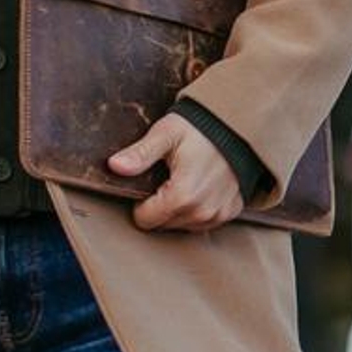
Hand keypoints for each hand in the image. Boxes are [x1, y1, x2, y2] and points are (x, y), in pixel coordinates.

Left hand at [110, 112, 246, 232]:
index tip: (149, 181)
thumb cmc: (200, 128)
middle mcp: (202, 212)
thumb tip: (115, 166)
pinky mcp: (229, 212)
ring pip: (181, 225)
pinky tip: (199, 187)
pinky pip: (203, 222)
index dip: (140, 201)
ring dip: (178, 209)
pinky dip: (197, 208)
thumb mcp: (166, 134)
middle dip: (159, 205)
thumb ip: (140, 153)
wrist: (236, 126)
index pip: (144, 220)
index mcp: (183, 196)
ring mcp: (218, 214)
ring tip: (183, 180)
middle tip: (166, 177)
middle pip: (162, 224)